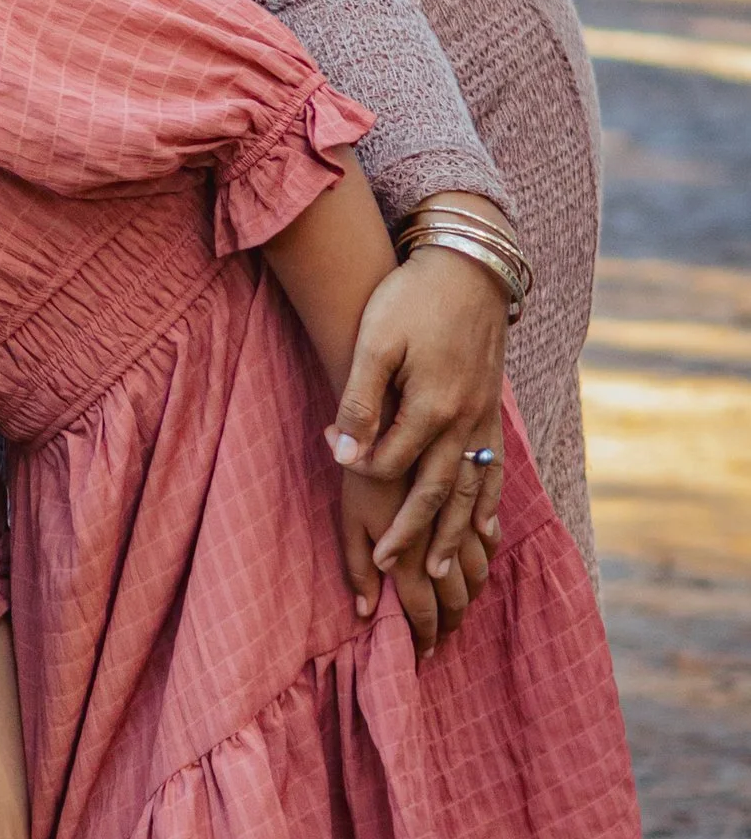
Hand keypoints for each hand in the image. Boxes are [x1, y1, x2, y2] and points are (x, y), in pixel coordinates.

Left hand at [328, 231, 508, 646]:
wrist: (470, 264)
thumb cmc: (411, 298)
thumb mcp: (375, 342)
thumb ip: (360, 400)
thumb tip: (341, 451)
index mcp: (432, 405)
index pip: (393, 461)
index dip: (363, 474)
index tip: (341, 482)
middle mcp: (465, 420)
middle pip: (438, 492)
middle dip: (414, 535)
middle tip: (394, 574)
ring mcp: (485, 416)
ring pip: (472, 490)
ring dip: (456, 534)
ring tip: (441, 570)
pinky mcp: (495, 408)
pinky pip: (497, 470)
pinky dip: (491, 505)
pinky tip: (489, 531)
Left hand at [337, 461, 491, 656]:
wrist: (401, 380)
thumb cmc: (360, 455)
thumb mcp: (346, 513)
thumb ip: (356, 563)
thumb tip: (364, 611)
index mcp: (412, 545)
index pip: (423, 606)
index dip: (425, 635)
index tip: (423, 656)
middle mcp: (446, 529)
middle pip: (458, 588)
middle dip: (452, 618)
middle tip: (444, 637)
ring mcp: (465, 504)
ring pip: (481, 556)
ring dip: (473, 584)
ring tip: (464, 601)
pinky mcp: (475, 475)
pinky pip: (491, 512)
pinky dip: (489, 536)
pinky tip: (484, 544)